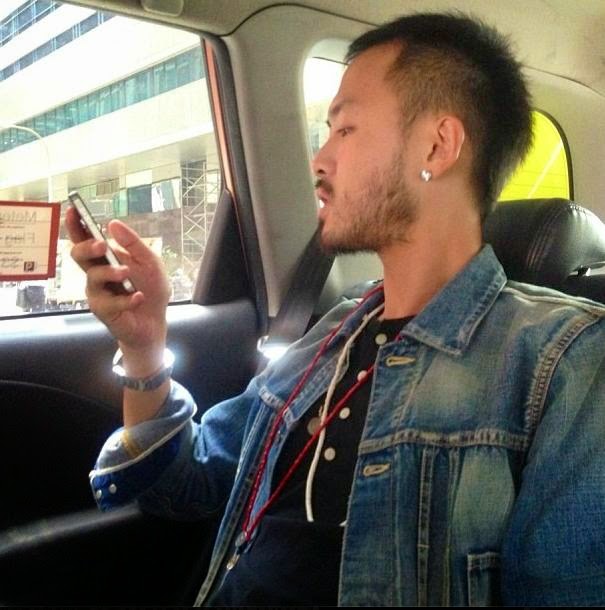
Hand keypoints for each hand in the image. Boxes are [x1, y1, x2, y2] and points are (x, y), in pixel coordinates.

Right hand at [66, 207, 170, 373]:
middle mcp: (96, 274)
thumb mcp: (151, 262)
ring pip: (93, 278)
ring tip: (126, 273)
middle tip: (102, 245)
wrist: (156, 321)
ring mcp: (97, 293)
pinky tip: (138, 298)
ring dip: (111, 273)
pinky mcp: (104, 311)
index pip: (86, 240)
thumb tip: (113, 223)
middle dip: (87, 248)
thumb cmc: (151, 289)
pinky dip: (126, 299)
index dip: (77, 225)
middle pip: (78, 256)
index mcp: (106, 259)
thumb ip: (134, 244)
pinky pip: (110, 303)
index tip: (74, 210)